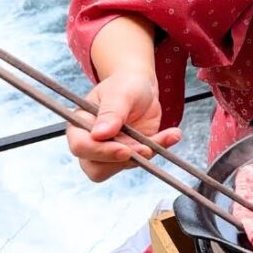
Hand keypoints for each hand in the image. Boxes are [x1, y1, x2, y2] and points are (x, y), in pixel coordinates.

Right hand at [66, 68, 181, 181]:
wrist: (141, 86)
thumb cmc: (125, 84)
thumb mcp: (120, 93)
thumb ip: (111, 112)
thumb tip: (99, 135)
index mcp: (79, 125)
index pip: (81, 147)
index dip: (101, 152)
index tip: (125, 149)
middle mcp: (91, 143)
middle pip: (96, 168)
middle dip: (123, 160)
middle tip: (146, 148)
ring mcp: (110, 152)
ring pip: (121, 167)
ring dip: (144, 155)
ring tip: (164, 136)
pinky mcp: (130, 154)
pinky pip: (143, 160)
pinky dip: (159, 149)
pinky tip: (172, 135)